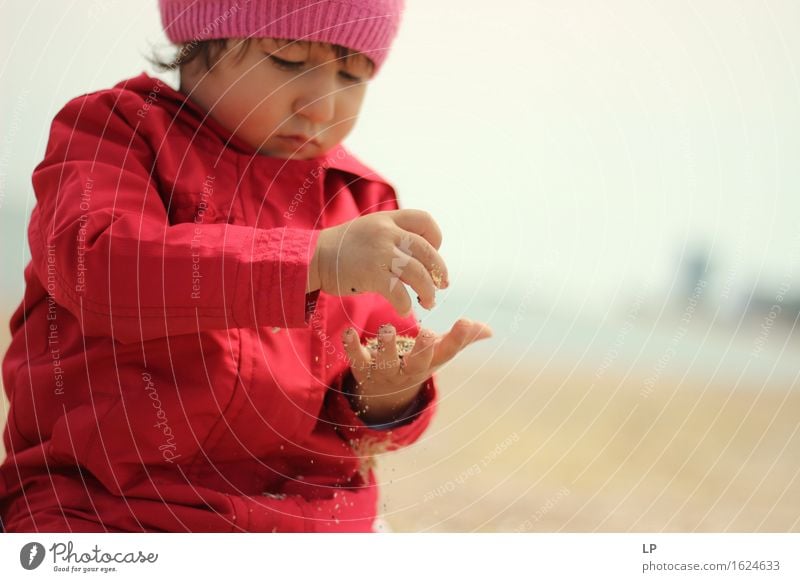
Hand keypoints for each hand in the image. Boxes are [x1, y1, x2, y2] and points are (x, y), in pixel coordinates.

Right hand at [308, 209, 448, 315]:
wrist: (312, 258)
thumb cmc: (342, 249)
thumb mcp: (369, 229)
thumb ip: (392, 235)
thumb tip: (419, 254)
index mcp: (388, 219)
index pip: (425, 220)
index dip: (435, 238)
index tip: (432, 254)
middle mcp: (387, 232)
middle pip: (428, 251)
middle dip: (439, 271)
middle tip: (441, 285)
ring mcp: (380, 253)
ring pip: (418, 273)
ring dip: (428, 292)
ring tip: (429, 302)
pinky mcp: (371, 274)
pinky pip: (399, 292)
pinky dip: (406, 304)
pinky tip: (404, 309)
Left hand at [341, 318, 492, 423]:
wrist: (384, 392)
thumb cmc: (417, 362)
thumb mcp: (440, 352)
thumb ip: (462, 338)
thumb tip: (489, 330)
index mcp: (431, 361)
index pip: (448, 351)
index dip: (458, 338)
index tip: (465, 321)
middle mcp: (409, 369)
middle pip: (418, 364)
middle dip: (423, 350)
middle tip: (427, 333)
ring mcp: (386, 371)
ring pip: (387, 363)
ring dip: (387, 347)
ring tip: (387, 329)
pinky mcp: (363, 367)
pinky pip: (356, 359)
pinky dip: (352, 347)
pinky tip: (350, 333)